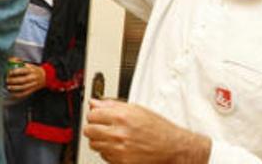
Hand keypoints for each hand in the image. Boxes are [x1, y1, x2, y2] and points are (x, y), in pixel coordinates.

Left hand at [6, 63, 45, 98]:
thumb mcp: (28, 64)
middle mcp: (32, 78)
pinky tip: (12, 93)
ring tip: (8, 87)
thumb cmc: (34, 69)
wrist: (45, 76)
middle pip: (22, 80)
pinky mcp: (32, 90)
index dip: (15, 72)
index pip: (22, 71)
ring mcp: (33, 85)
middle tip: (6, 80)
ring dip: (14, 88)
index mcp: (31, 70)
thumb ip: (19, 62)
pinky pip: (25, 93)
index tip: (8, 72)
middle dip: (13, 81)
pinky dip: (18, 94)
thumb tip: (10, 61)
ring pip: (23, 88)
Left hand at [84, 98, 210, 163]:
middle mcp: (119, 133)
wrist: (173, 148)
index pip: (92, 114)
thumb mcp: (137, 109)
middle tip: (101, 127)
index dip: (94, 115)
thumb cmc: (158, 128)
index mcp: (122, 117)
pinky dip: (108, 151)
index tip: (98, 116)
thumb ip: (112, 105)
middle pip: (88, 130)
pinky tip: (118, 146)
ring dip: (99, 140)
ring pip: (94, 144)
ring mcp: (119, 149)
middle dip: (93, 127)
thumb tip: (94, 102)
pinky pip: (103, 156)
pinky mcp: (122, 162)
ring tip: (111, 137)